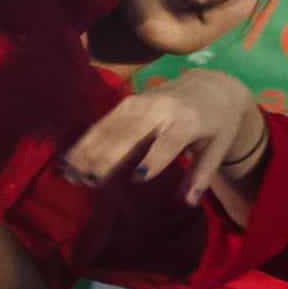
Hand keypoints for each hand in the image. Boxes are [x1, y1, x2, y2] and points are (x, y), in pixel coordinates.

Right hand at [68, 67, 272, 212]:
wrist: (211, 86)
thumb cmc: (217, 124)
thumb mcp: (217, 149)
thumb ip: (202, 176)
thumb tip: (188, 202)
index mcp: (186, 121)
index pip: (169, 142)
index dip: (155, 158)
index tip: (138, 178)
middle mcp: (160, 109)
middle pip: (131, 134)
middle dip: (108, 157)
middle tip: (89, 181)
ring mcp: (140, 103)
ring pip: (111, 127)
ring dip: (89, 150)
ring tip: (71, 173)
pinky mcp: (127, 102)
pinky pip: (104, 121)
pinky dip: (86, 139)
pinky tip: (70, 157)